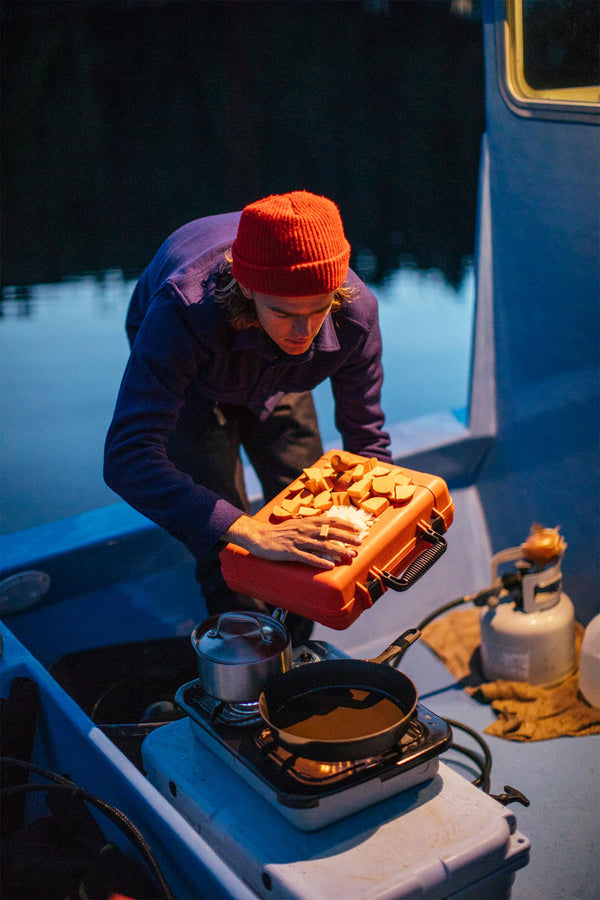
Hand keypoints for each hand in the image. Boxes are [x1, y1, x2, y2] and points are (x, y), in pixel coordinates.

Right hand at [222, 513, 363, 568]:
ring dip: (338, 551)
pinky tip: (329, 566)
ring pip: (322, 545)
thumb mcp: (297, 525)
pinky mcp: (290, 552)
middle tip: (359, 542)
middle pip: (330, 532)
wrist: (259, 537)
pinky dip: (319, 562)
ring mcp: (298, 541)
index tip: (358, 528)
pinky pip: (307, 557)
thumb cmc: (279, 533)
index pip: (330, 520)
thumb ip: (311, 527)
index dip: (345, 524)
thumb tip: (327, 528)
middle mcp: (305, 530)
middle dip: (347, 537)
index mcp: (307, 522)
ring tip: (350, 556)